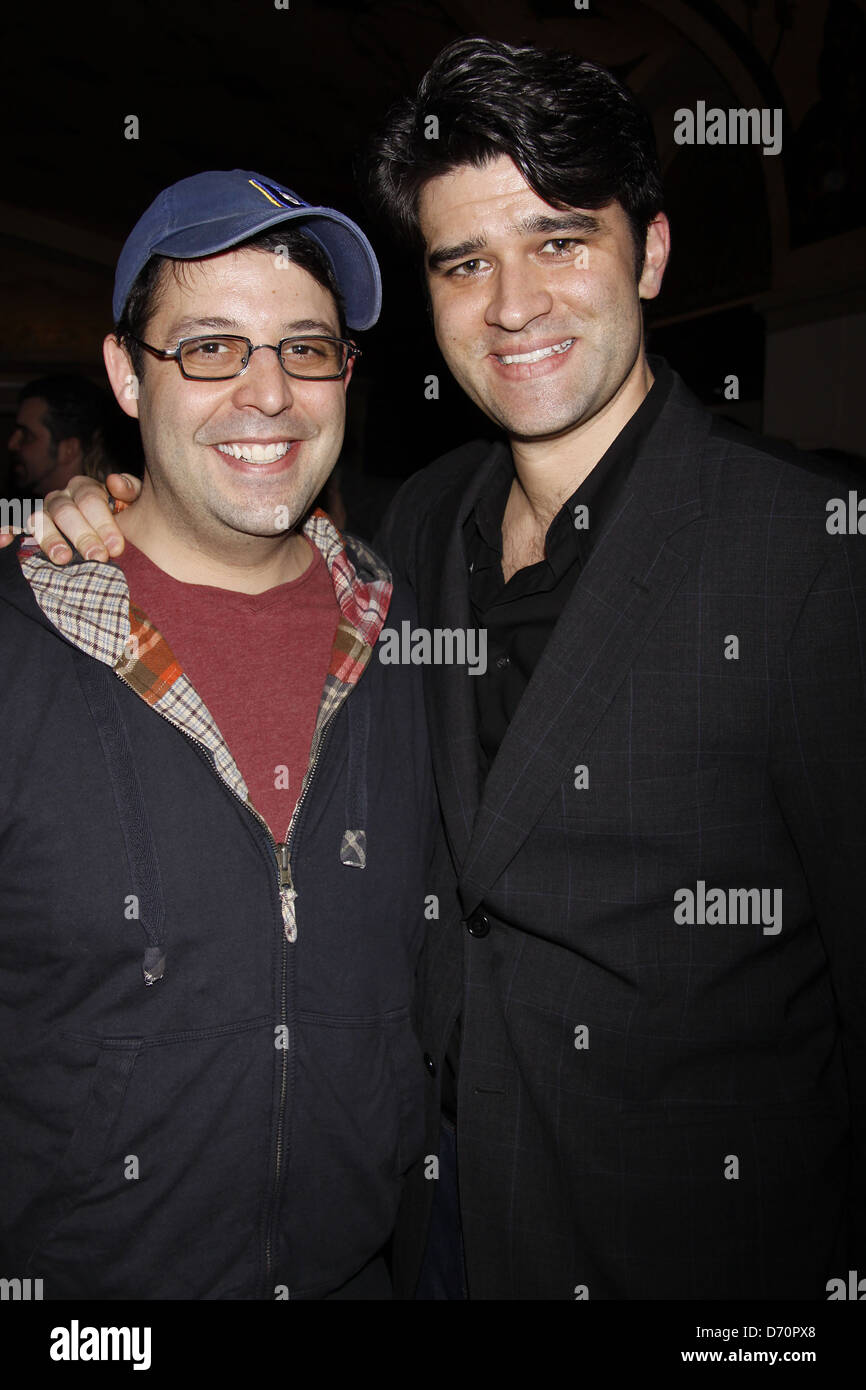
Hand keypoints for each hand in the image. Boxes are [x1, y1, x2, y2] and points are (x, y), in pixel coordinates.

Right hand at [0, 473, 140, 562]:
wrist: (111, 537)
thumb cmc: (123, 518)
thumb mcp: (133, 503)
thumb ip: (130, 490)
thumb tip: (113, 482)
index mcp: (85, 488)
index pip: (90, 499)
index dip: (104, 522)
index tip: (116, 547)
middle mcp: (61, 498)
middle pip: (66, 512)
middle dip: (82, 535)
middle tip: (97, 557)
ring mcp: (44, 513)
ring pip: (39, 520)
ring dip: (50, 539)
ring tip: (64, 559)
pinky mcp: (30, 529)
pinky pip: (12, 524)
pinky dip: (5, 530)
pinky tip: (4, 540)